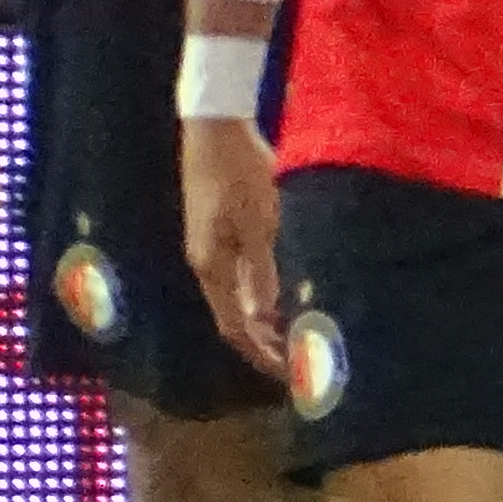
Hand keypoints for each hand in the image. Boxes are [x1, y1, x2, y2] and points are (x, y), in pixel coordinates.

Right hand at [181, 111, 288, 379]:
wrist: (215, 128)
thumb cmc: (239, 173)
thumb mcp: (258, 222)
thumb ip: (261, 270)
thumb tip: (264, 315)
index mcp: (212, 265)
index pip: (234, 325)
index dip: (259, 352)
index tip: (287, 373)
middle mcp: (206, 262)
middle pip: (232, 317)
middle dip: (262, 343)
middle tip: (296, 362)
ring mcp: (210, 246)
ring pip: (235, 297)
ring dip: (262, 321)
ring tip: (293, 337)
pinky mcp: (219, 231)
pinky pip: (239, 276)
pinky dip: (259, 295)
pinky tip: (281, 297)